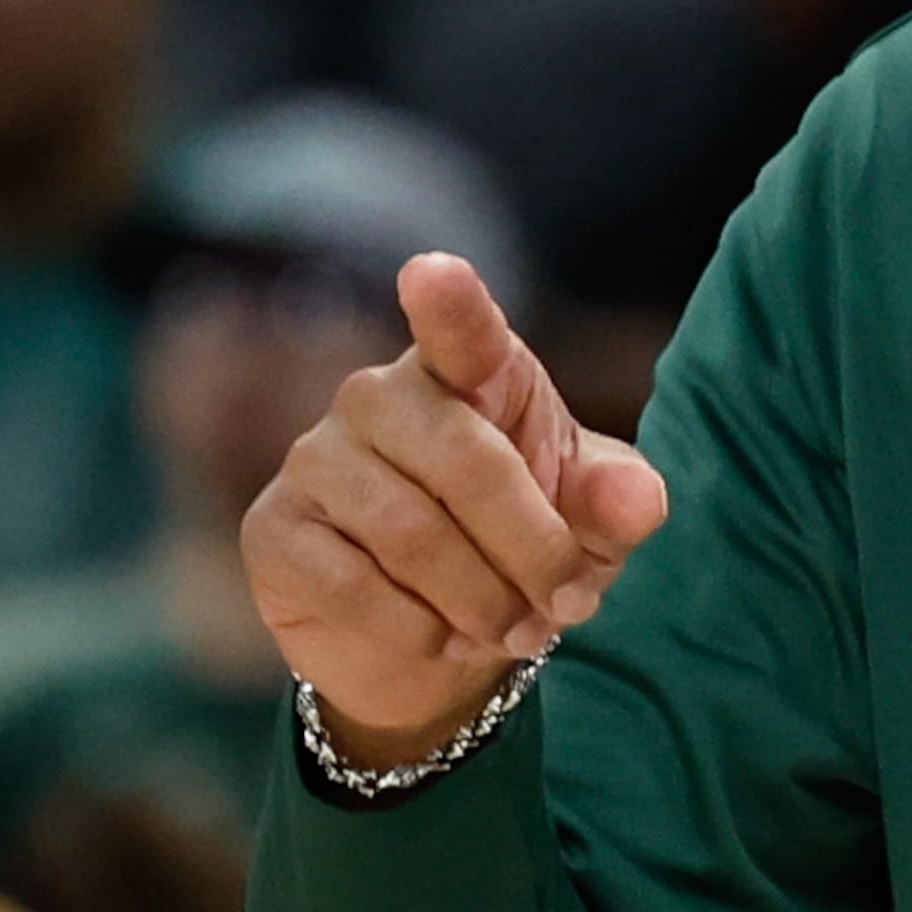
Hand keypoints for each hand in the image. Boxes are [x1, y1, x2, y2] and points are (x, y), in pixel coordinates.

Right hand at [240, 255, 669, 764]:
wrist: (440, 639)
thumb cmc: (523, 547)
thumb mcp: (592, 526)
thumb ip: (619, 503)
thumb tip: (637, 503)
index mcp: (470, 372)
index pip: (460, 330)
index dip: (448, 304)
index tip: (433, 273)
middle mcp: (379, 396)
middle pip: (467, 464)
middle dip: (533, 550)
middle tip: (566, 604)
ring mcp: (316, 459)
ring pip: (410, 534)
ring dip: (481, 600)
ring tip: (514, 627)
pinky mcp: (274, 530)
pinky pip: (351, 584)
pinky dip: (417, 627)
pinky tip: (442, 636)